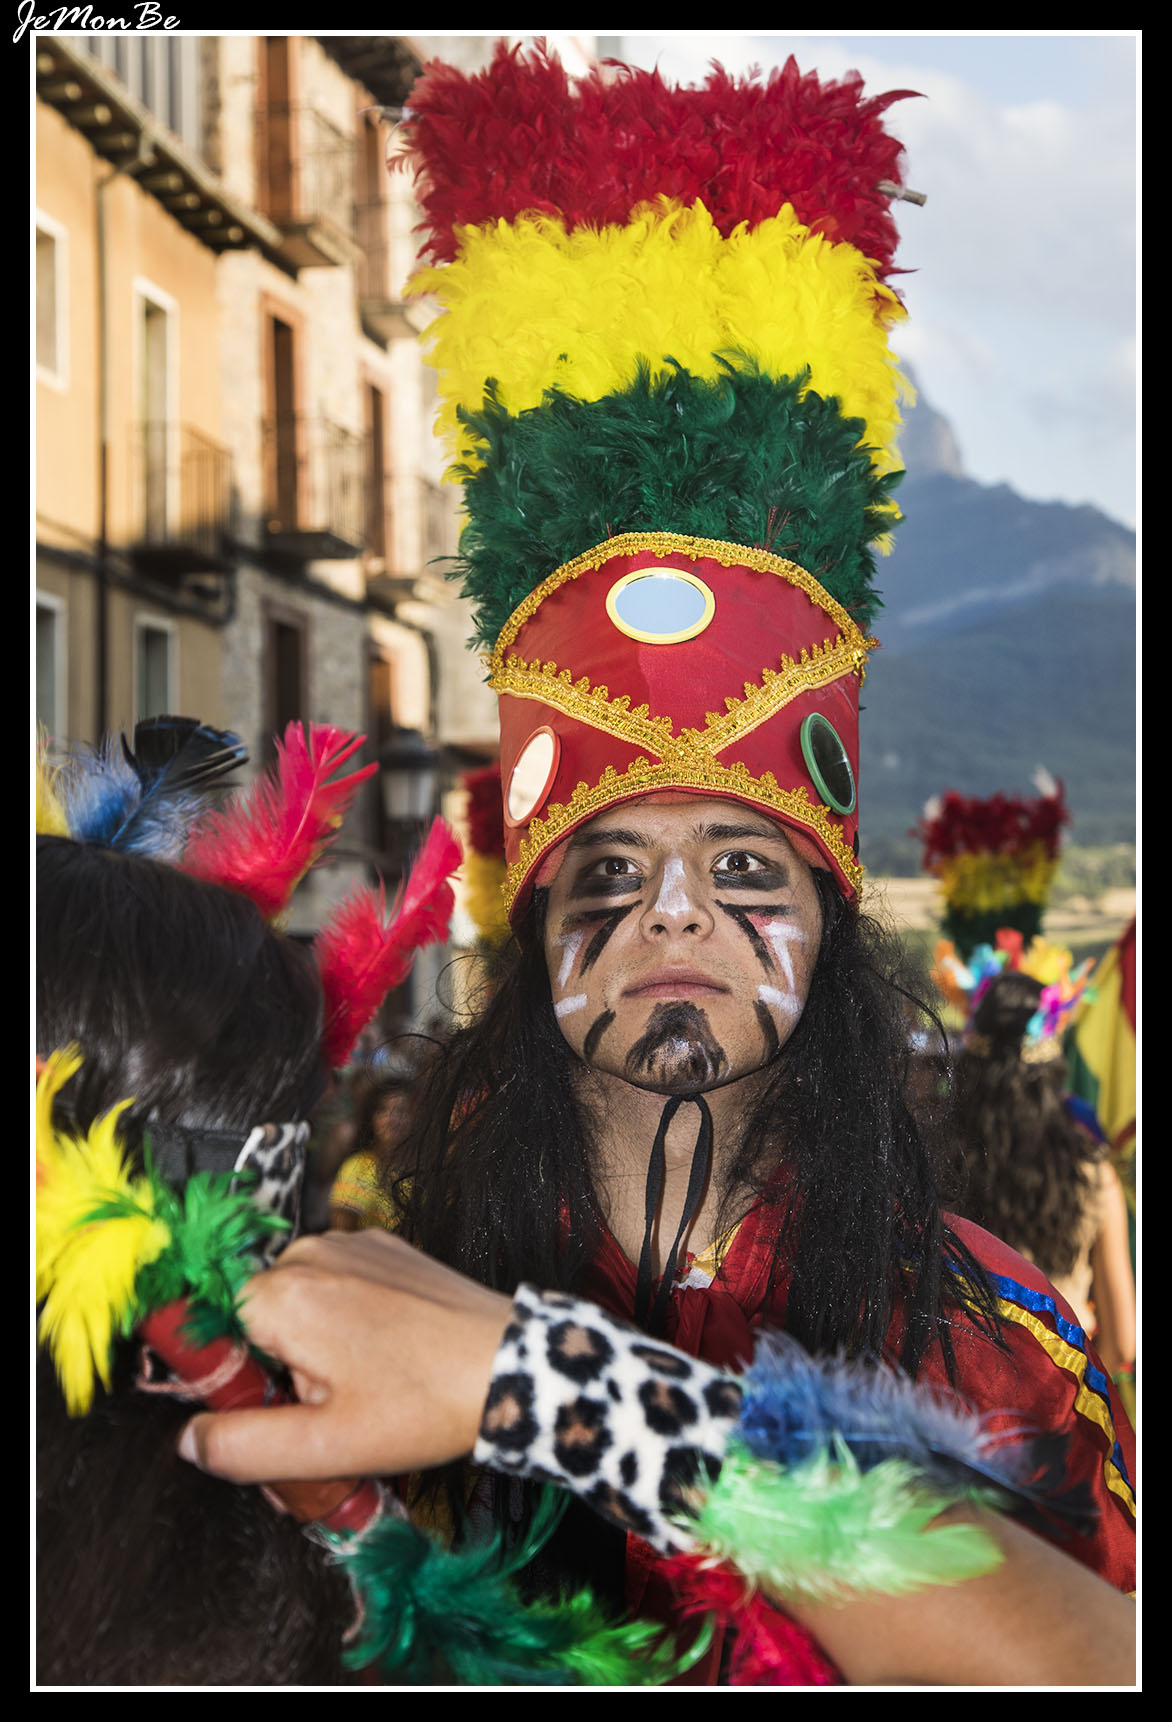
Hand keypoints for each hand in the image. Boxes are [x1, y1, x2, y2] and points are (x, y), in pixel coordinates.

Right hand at [178, 1230, 513, 1483]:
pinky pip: (336, 1285)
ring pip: (296, 1303)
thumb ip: (242, 1445)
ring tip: (358, 1392)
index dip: (232, 1382)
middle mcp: (310, 1253)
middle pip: (253, 1319)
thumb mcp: (324, 1446)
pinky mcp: (383, 1248)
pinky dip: (344, 1322)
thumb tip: (190, 1439)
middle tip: (319, 1422)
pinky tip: (381, 1359)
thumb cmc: (425, 1404)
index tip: (267, 1413)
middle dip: (274, 1372)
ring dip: (309, 1348)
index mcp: (283, 1296)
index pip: (211, 1332)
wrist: (510, 1366)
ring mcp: (350, 1244)